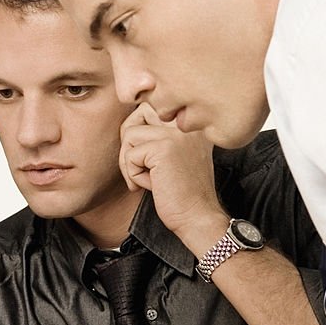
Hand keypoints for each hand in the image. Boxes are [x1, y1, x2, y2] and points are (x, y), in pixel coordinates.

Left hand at [119, 104, 224, 238]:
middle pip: (137, 114)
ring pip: (129, 135)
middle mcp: (185, 124)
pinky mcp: (163, 149)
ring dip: (130, 162)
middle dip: (129, 142)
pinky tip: (152, 186)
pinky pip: (130, 156)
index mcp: (189, 124)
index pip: (150, 107)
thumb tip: (127, 128)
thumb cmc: (182, 193)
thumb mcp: (173, 157)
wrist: (198, 217)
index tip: (147, 158)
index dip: (138, 131)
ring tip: (149, 179)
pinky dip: (134, 175)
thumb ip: (157, 137)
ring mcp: (175, 134)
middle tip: (138, 166)